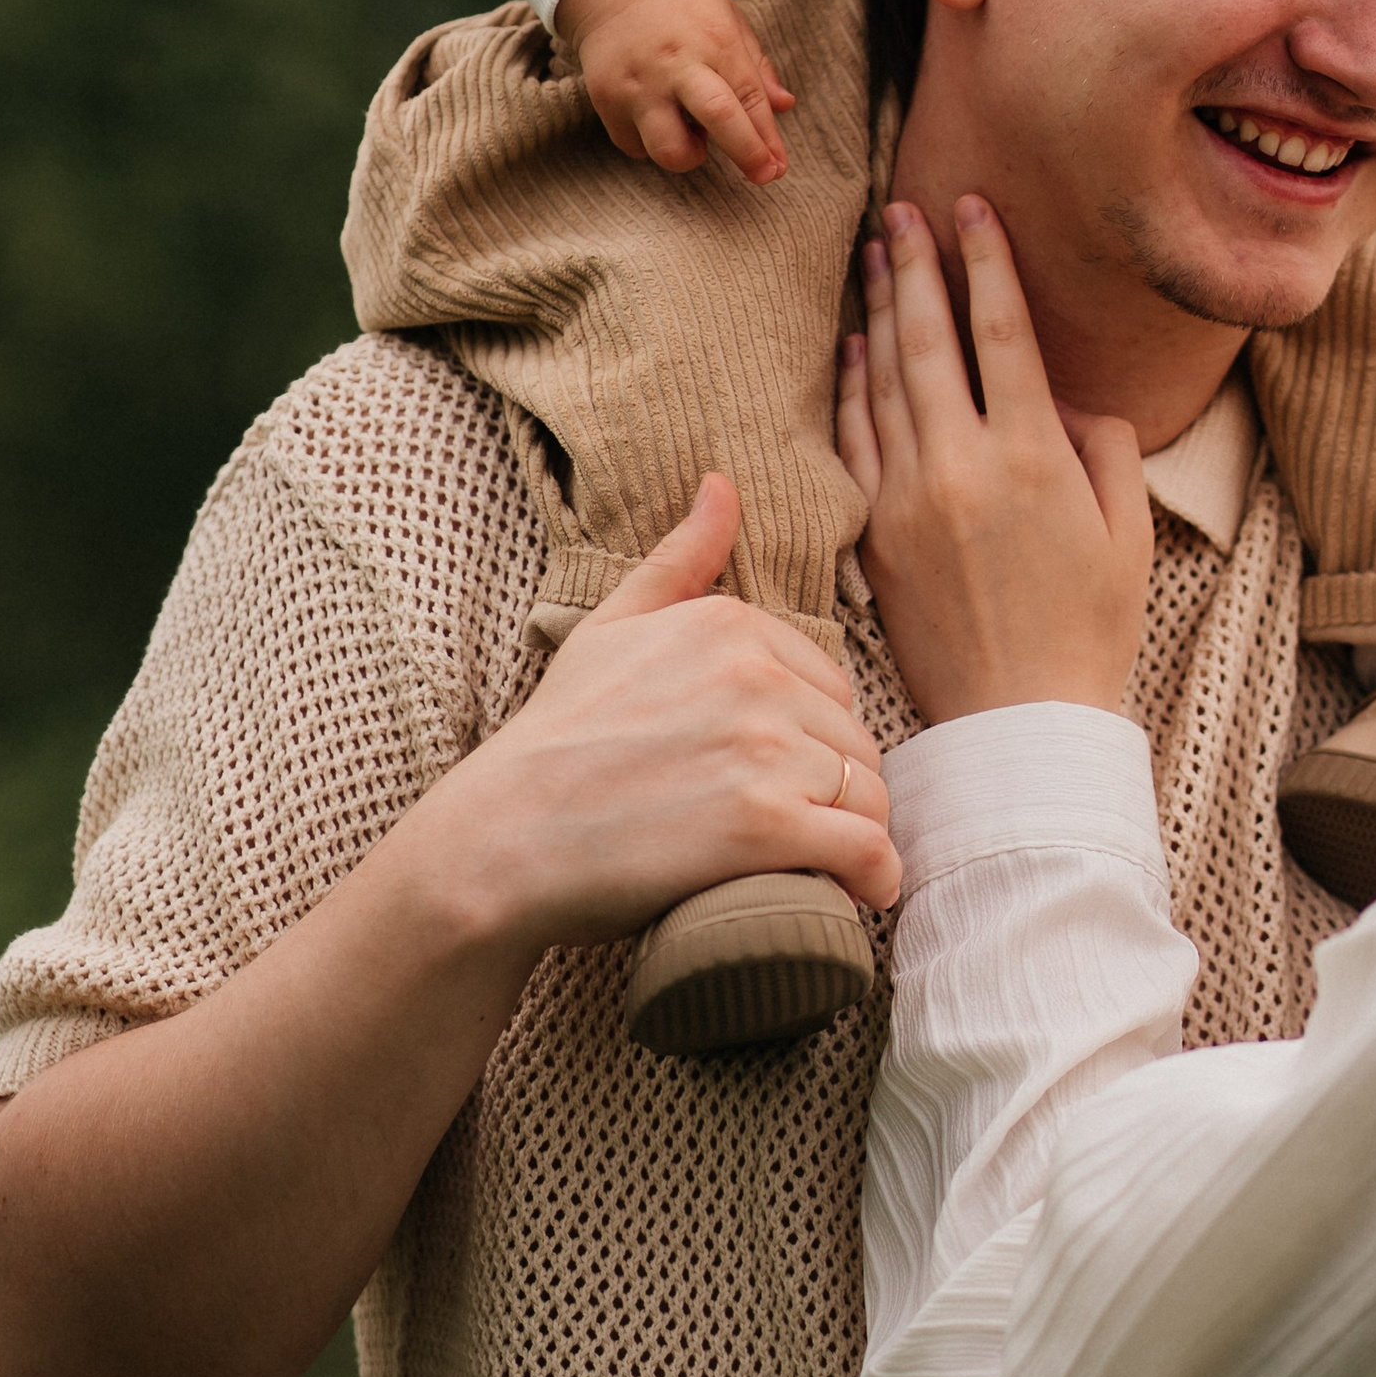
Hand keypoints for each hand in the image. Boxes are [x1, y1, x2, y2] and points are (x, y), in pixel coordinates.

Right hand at [405, 474, 895, 938]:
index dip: (814, 738)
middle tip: (801, 830)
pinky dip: (874, 877)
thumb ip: (680, 559)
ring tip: (824, 867)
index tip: (784, 777)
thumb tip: (723, 484)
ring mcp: (762, 750)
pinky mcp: (764, 826)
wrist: (501, 840)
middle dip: (839, 788)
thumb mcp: (609, 628)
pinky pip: (865, 850)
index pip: (830, 685)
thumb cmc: (555, 741)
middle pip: (855, 741)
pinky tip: (859, 892)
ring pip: (868, 794)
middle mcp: (754, 676)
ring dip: (857, 834)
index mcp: (729, 625)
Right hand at [555, 0, 796, 182]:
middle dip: (746, 153)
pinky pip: (635, 146)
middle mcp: (676, 62)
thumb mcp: (728, 18)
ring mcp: (638, 84)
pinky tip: (658, 118)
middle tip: (762, 174)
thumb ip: (756, 65)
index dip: (767, 139)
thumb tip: (785, 106)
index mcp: (714, 38)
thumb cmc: (681, 5)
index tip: (777, 167)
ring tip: (692, 133)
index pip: (749, 97)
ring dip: (689, 155)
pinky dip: (652, 143)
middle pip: (717, 117)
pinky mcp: (605, 99)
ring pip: (668, 149)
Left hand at [835, 197, 1152, 724]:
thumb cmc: (1089, 629)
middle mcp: (962, 467)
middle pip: (927, 339)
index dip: (986, 261)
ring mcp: (909, 500)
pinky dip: (852, 385)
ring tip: (872, 253)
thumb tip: (1067, 396)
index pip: (1002, 331)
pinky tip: (854, 345)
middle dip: (913, 264)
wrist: (1019, 724)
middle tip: (900, 209)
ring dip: (877, 309)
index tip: (972, 208)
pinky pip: (855, 441)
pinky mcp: (877, 535)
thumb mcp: (1128, 532)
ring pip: (883, 381)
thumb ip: (1104, 446)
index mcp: (1033, 458)